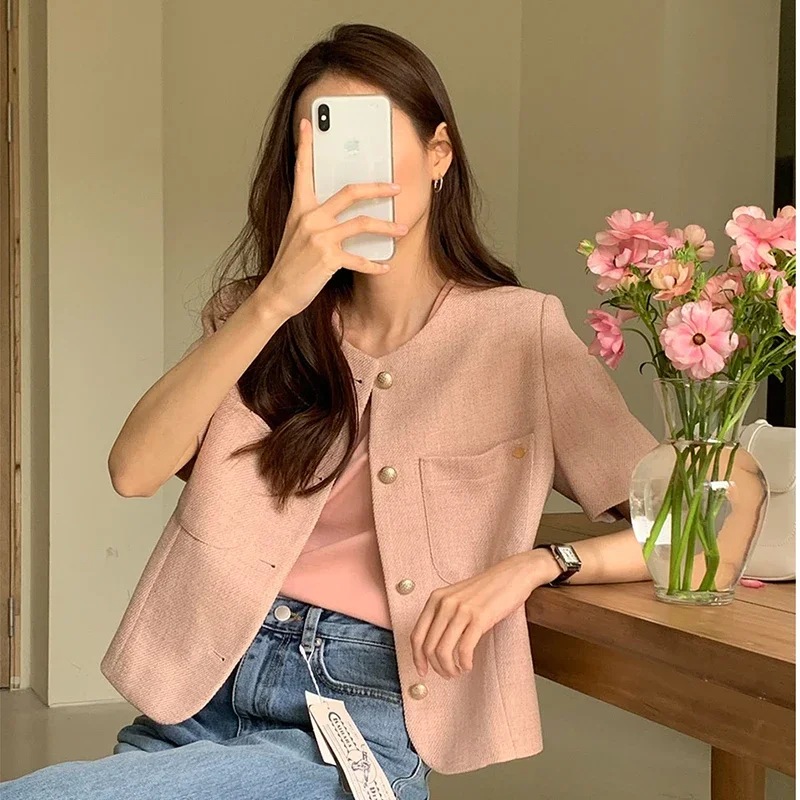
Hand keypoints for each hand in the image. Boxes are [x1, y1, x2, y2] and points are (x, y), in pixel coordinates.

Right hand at [256, 117, 407, 319]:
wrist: (278, 292)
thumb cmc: (290, 263)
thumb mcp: (296, 233)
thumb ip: (314, 217)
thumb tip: (339, 210)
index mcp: (301, 208)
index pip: (303, 170)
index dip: (306, 145)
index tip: (308, 123)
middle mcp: (310, 218)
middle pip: (349, 192)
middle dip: (377, 188)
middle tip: (396, 188)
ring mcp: (319, 238)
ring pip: (362, 223)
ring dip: (387, 226)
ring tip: (402, 229)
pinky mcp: (327, 259)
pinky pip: (359, 259)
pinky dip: (375, 264)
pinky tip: (385, 266)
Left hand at [410, 549, 560, 678]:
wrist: (512, 574)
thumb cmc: (486, 590)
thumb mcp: (456, 597)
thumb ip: (443, 616)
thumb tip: (432, 648)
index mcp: (436, 598)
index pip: (416, 635)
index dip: (417, 658)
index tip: (423, 671)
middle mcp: (445, 603)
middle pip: (429, 647)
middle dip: (437, 667)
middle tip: (448, 674)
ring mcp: (461, 610)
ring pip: (443, 651)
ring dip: (449, 668)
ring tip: (459, 671)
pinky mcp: (479, 617)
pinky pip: (464, 649)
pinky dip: (464, 663)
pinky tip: (468, 665)